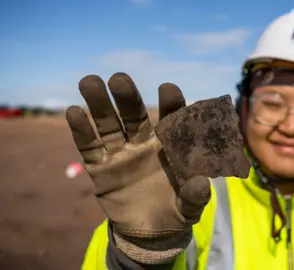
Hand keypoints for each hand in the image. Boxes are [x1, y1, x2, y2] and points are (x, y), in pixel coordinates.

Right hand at [65, 72, 210, 262]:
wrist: (150, 231)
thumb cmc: (176, 210)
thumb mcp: (191, 207)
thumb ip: (195, 196)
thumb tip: (201, 184)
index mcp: (169, 146)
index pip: (171, 120)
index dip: (170, 104)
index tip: (168, 88)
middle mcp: (143, 143)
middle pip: (134, 115)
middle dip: (127, 97)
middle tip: (119, 78)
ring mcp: (121, 154)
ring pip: (109, 125)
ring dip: (99, 105)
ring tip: (90, 82)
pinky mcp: (100, 168)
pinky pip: (90, 148)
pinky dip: (82, 131)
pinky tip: (73, 112)